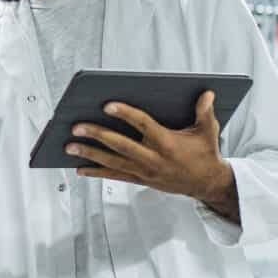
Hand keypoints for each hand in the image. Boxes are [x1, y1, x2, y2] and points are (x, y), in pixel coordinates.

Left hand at [68, 91, 239, 222]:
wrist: (205, 184)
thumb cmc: (205, 154)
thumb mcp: (208, 132)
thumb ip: (204, 112)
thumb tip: (206, 93)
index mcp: (167, 143)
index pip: (142, 125)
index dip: (125, 114)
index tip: (108, 105)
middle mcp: (152, 159)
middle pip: (119, 146)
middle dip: (96, 135)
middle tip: (77, 126)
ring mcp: (144, 171)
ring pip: (112, 163)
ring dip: (89, 154)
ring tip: (69, 146)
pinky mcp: (140, 179)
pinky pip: (114, 176)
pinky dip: (95, 172)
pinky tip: (79, 167)